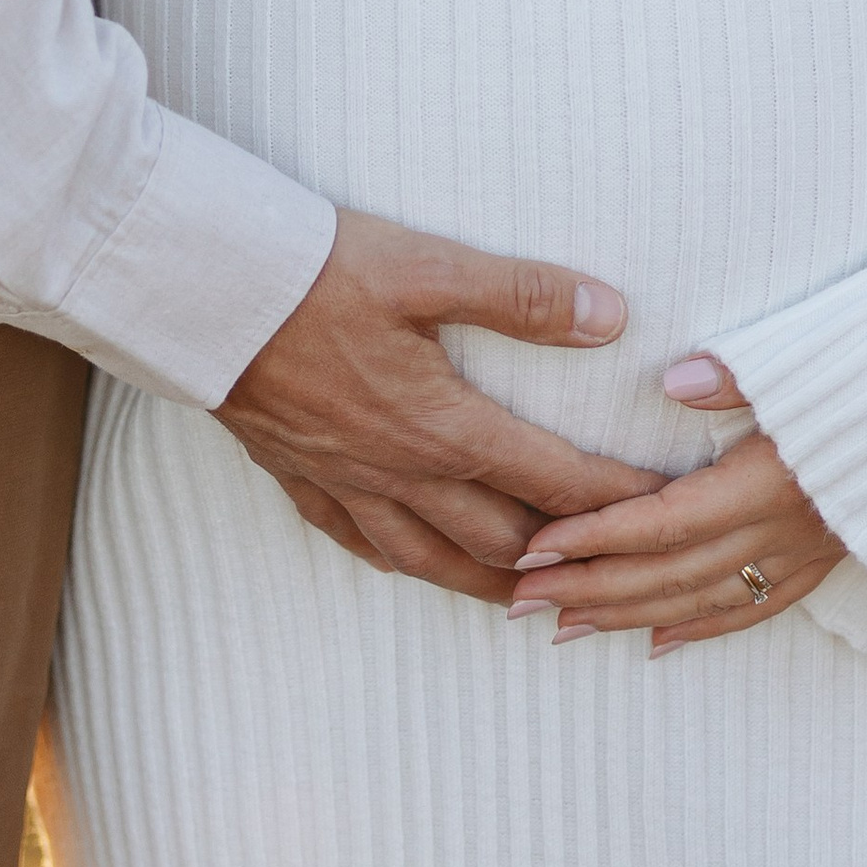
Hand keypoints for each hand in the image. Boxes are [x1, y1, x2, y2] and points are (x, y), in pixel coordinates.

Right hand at [218, 210, 662, 607]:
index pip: (551, 479)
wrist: (200, 292)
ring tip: (529, 601)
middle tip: (613, 572)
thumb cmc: (313, 270)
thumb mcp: (424, 266)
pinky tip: (410, 561)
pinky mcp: (299, 476)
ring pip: (432, 560)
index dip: (615, 499)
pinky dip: (402, 562)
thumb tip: (609, 314)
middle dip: (565, 560)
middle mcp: (399, 471)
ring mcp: (345, 482)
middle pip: (501, 540)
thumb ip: (519, 295)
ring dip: (490, 583)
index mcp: (442, 424)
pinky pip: (359, 543)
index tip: (665, 512)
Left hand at [508, 355, 842, 652]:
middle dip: (591, 590)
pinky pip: (757, 609)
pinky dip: (702, 629)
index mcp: (774, 481)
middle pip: (672, 575)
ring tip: (564, 628)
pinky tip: (659, 645)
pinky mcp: (831, 561)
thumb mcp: (819, 360)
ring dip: (630, 618)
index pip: (664, 523)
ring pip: (705, 602)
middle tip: (518, 602)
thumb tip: (672, 380)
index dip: (595, 537)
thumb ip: (742, 375)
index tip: (531, 547)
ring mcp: (811, 554)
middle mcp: (789, 530)